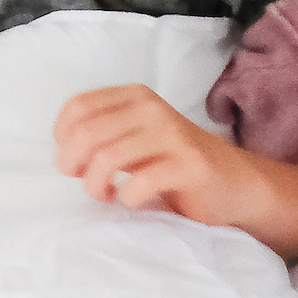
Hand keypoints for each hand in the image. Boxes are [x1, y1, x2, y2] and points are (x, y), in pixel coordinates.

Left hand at [54, 84, 251, 223]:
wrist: (234, 182)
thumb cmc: (173, 163)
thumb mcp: (135, 138)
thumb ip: (102, 134)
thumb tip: (63, 152)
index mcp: (134, 97)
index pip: (78, 107)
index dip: (64, 138)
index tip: (73, 162)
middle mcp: (152, 108)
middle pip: (87, 133)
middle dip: (74, 164)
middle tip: (86, 183)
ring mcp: (172, 135)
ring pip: (107, 157)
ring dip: (96, 185)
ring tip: (105, 195)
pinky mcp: (189, 165)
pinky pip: (140, 182)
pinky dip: (127, 197)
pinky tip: (131, 200)